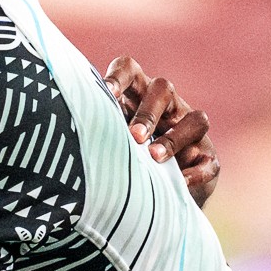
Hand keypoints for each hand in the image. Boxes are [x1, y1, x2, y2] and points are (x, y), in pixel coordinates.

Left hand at [105, 56, 218, 206]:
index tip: (106, 93)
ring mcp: (192, 132)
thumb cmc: (120, 164)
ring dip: (174, 137)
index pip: (129, 70)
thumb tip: (61, 133)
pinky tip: (178, 184)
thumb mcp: (106, 146)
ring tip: (154, 158)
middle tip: (134, 136)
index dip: (119, 77)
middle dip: (148, 112)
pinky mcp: (209, 160)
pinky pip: (208, 161)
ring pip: (195, 119)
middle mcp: (168, 107)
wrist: (155, 200)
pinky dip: (194, 173)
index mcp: (137, 97)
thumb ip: (93, 133)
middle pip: (163, 89)